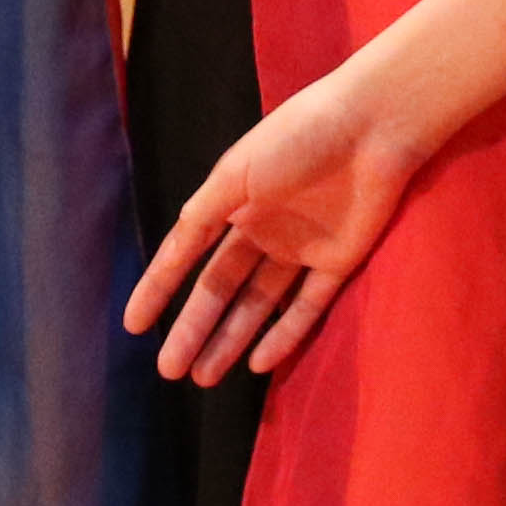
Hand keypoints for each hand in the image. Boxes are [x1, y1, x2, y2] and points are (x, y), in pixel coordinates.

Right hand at [123, 72, 424, 384]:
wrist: (372, 127)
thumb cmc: (298, 138)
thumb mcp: (236, 172)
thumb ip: (205, 213)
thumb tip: (175, 246)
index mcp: (233, 202)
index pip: (187, 256)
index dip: (159, 290)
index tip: (133, 325)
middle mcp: (263, 229)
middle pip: (220, 289)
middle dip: (193, 329)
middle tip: (169, 372)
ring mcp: (301, 249)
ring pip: (257, 305)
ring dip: (231, 340)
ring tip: (203, 377)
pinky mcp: (338, 264)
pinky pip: (306, 309)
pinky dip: (283, 335)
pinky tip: (258, 364)